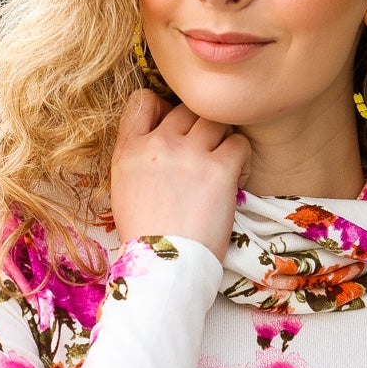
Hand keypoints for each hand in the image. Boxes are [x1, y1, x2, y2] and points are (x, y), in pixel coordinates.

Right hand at [110, 89, 251, 264]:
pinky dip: (242, 159)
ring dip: (223, 139)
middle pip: (187, 109)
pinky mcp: (219, 169)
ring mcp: (189, 154)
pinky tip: (235, 180)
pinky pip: (240, 143)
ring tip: (222, 166)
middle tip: (205, 154)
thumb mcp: (124, 191)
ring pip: (216, 121)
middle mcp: (158, 145)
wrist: (164, 267)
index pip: (144, 100)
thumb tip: (160, 138)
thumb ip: (137, 158)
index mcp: (129, 150)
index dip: (162, 108)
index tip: (174, 130)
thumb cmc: (147, 238)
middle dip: (198, 127)